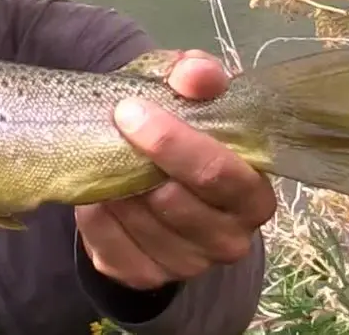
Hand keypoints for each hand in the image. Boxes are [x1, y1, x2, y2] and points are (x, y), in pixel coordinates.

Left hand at [75, 49, 277, 290]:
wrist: (145, 173)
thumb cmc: (175, 128)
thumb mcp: (184, 90)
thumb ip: (195, 74)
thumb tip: (197, 74)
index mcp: (253, 193)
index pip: (220, 174)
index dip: (173, 143)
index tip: (130, 110)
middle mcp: (231, 238)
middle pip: (176, 202)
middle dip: (136, 162)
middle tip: (111, 127)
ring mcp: (189, 263)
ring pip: (140, 224)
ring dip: (114, 187)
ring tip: (105, 157)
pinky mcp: (146, 275)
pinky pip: (109, 246)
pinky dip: (95, 214)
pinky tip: (96, 191)